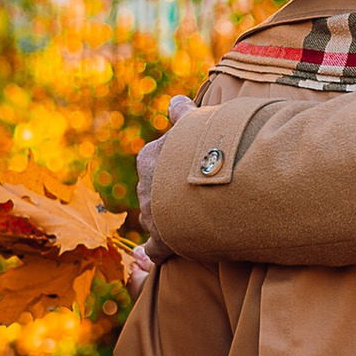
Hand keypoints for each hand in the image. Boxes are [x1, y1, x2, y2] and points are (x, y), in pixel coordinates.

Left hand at [134, 95, 194, 259]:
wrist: (208, 184)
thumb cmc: (204, 150)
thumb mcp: (196, 122)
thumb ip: (183, 113)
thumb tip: (175, 101)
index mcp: (151, 157)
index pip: (154, 160)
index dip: (169, 165)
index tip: (179, 168)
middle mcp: (146, 186)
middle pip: (154, 189)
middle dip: (167, 193)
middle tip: (192, 196)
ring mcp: (153, 215)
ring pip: (156, 217)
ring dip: (168, 220)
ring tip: (191, 223)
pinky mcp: (163, 240)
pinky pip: (155, 250)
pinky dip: (156, 252)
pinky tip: (155, 255)